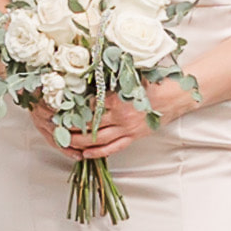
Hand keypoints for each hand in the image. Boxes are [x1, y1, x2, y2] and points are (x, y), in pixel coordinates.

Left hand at [50, 73, 195, 165]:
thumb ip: (108, 79)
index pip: (87, 108)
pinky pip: (114, 148)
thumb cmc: (153, 82)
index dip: (71, 110)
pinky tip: (85, 154)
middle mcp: (121, 117)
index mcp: (117, 100)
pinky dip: (98, 153)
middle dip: (70, 128)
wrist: (176, 95)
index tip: (57, 110)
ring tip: (64, 141)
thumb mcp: (128, 76)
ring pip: (99, 140)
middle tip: (54, 128)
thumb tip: (87, 77)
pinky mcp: (134, 137)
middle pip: (89, 126)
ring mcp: (128, 129)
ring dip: (80, 142)